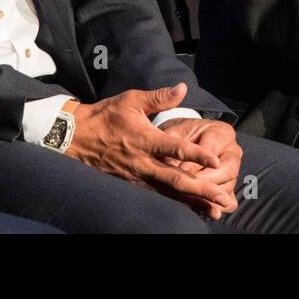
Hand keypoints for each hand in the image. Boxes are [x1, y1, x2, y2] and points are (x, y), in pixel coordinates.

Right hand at [64, 84, 232, 208]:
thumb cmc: (105, 116)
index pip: (176, 150)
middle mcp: (143, 163)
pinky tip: (192, 210)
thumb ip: (160, 97)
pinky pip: (158, 198)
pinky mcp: (132, 186)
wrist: (74, 138)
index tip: (217, 161)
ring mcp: (137, 178)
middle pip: (177, 180)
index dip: (198, 156)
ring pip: (170, 194)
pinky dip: (177, 205)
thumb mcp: (131, 100)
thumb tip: (183, 88)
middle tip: (224, 198)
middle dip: (202, 190)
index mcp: (146, 140)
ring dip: (193, 203)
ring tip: (216, 210)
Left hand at [157, 118, 242, 218]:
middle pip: (228, 169)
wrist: (185, 143)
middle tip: (187, 186)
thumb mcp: (176, 133)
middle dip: (206, 180)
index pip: (212, 149)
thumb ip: (176, 146)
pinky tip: (201, 209)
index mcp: (222, 133)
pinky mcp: (230, 187)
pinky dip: (217, 207)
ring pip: (229, 186)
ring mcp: (234, 171)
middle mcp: (233, 152)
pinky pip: (230, 202)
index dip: (196, 161)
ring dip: (210, 195)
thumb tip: (177, 167)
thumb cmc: (181, 136)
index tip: (180, 170)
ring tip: (190, 198)